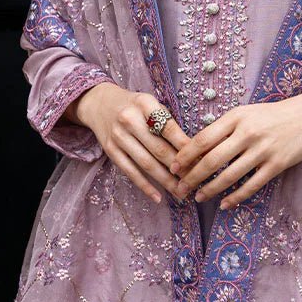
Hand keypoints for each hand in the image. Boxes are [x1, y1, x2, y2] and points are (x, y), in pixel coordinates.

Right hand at [69, 83, 190, 203]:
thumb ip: (168, 123)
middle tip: (195, 181)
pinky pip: (130, 172)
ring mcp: (118, 137)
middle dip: (179, 168)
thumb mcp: (151, 104)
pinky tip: (158, 197)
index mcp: (145, 104)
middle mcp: (129, 120)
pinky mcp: (111, 151)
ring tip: (181, 192)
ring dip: (166, 181)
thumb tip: (193, 150)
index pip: (169, 128)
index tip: (201, 161)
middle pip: (159, 149)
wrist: (100, 104)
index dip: (186, 147)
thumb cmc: (134, 106)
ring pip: (146, 164)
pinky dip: (145, 186)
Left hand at [169, 89, 301, 209]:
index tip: (173, 167)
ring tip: (198, 197)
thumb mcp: (246, 113)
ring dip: (210, 189)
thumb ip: (224, 128)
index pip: (203, 139)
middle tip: (180, 189)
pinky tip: (225, 203)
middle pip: (212, 160)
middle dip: (192, 178)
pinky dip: (236, 197)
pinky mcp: (276, 165)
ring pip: (229, 176)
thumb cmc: (272, 115)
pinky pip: (251, 186)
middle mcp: (247, 133)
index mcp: (236, 117)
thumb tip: (196, 148)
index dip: (185, 156)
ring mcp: (262, 150)